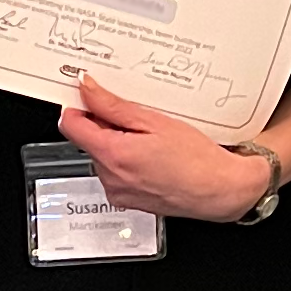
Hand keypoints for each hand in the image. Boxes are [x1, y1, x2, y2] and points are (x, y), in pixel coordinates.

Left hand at [57, 74, 271, 221]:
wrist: (220, 191)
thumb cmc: (197, 159)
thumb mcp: (155, 121)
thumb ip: (114, 106)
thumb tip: (87, 90)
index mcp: (113, 155)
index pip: (70, 125)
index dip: (79, 107)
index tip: (91, 97)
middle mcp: (109, 177)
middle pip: (89, 140)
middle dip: (106, 125)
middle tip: (138, 118)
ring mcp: (118, 192)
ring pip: (103, 156)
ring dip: (118, 143)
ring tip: (151, 139)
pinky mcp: (128, 201)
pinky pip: (116, 173)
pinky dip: (127, 161)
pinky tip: (152, 156)